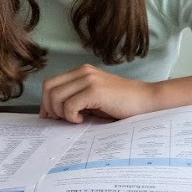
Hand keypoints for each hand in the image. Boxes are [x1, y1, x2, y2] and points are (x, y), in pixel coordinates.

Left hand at [40, 64, 159, 122]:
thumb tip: (53, 113)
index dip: (45, 102)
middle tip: (61, 120)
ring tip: (76, 119)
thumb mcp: (95, 98)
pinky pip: (69, 105)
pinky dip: (71, 117)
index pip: (50, 83)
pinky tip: (83, 120)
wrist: (146, 100)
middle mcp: (83, 72)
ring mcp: (89, 79)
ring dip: (61, 113)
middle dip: (49, 108)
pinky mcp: (94, 90)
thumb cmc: (122, 104)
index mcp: (82, 72)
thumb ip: (76, 99)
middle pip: (48, 88)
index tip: (51, 117)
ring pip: (56, 97)